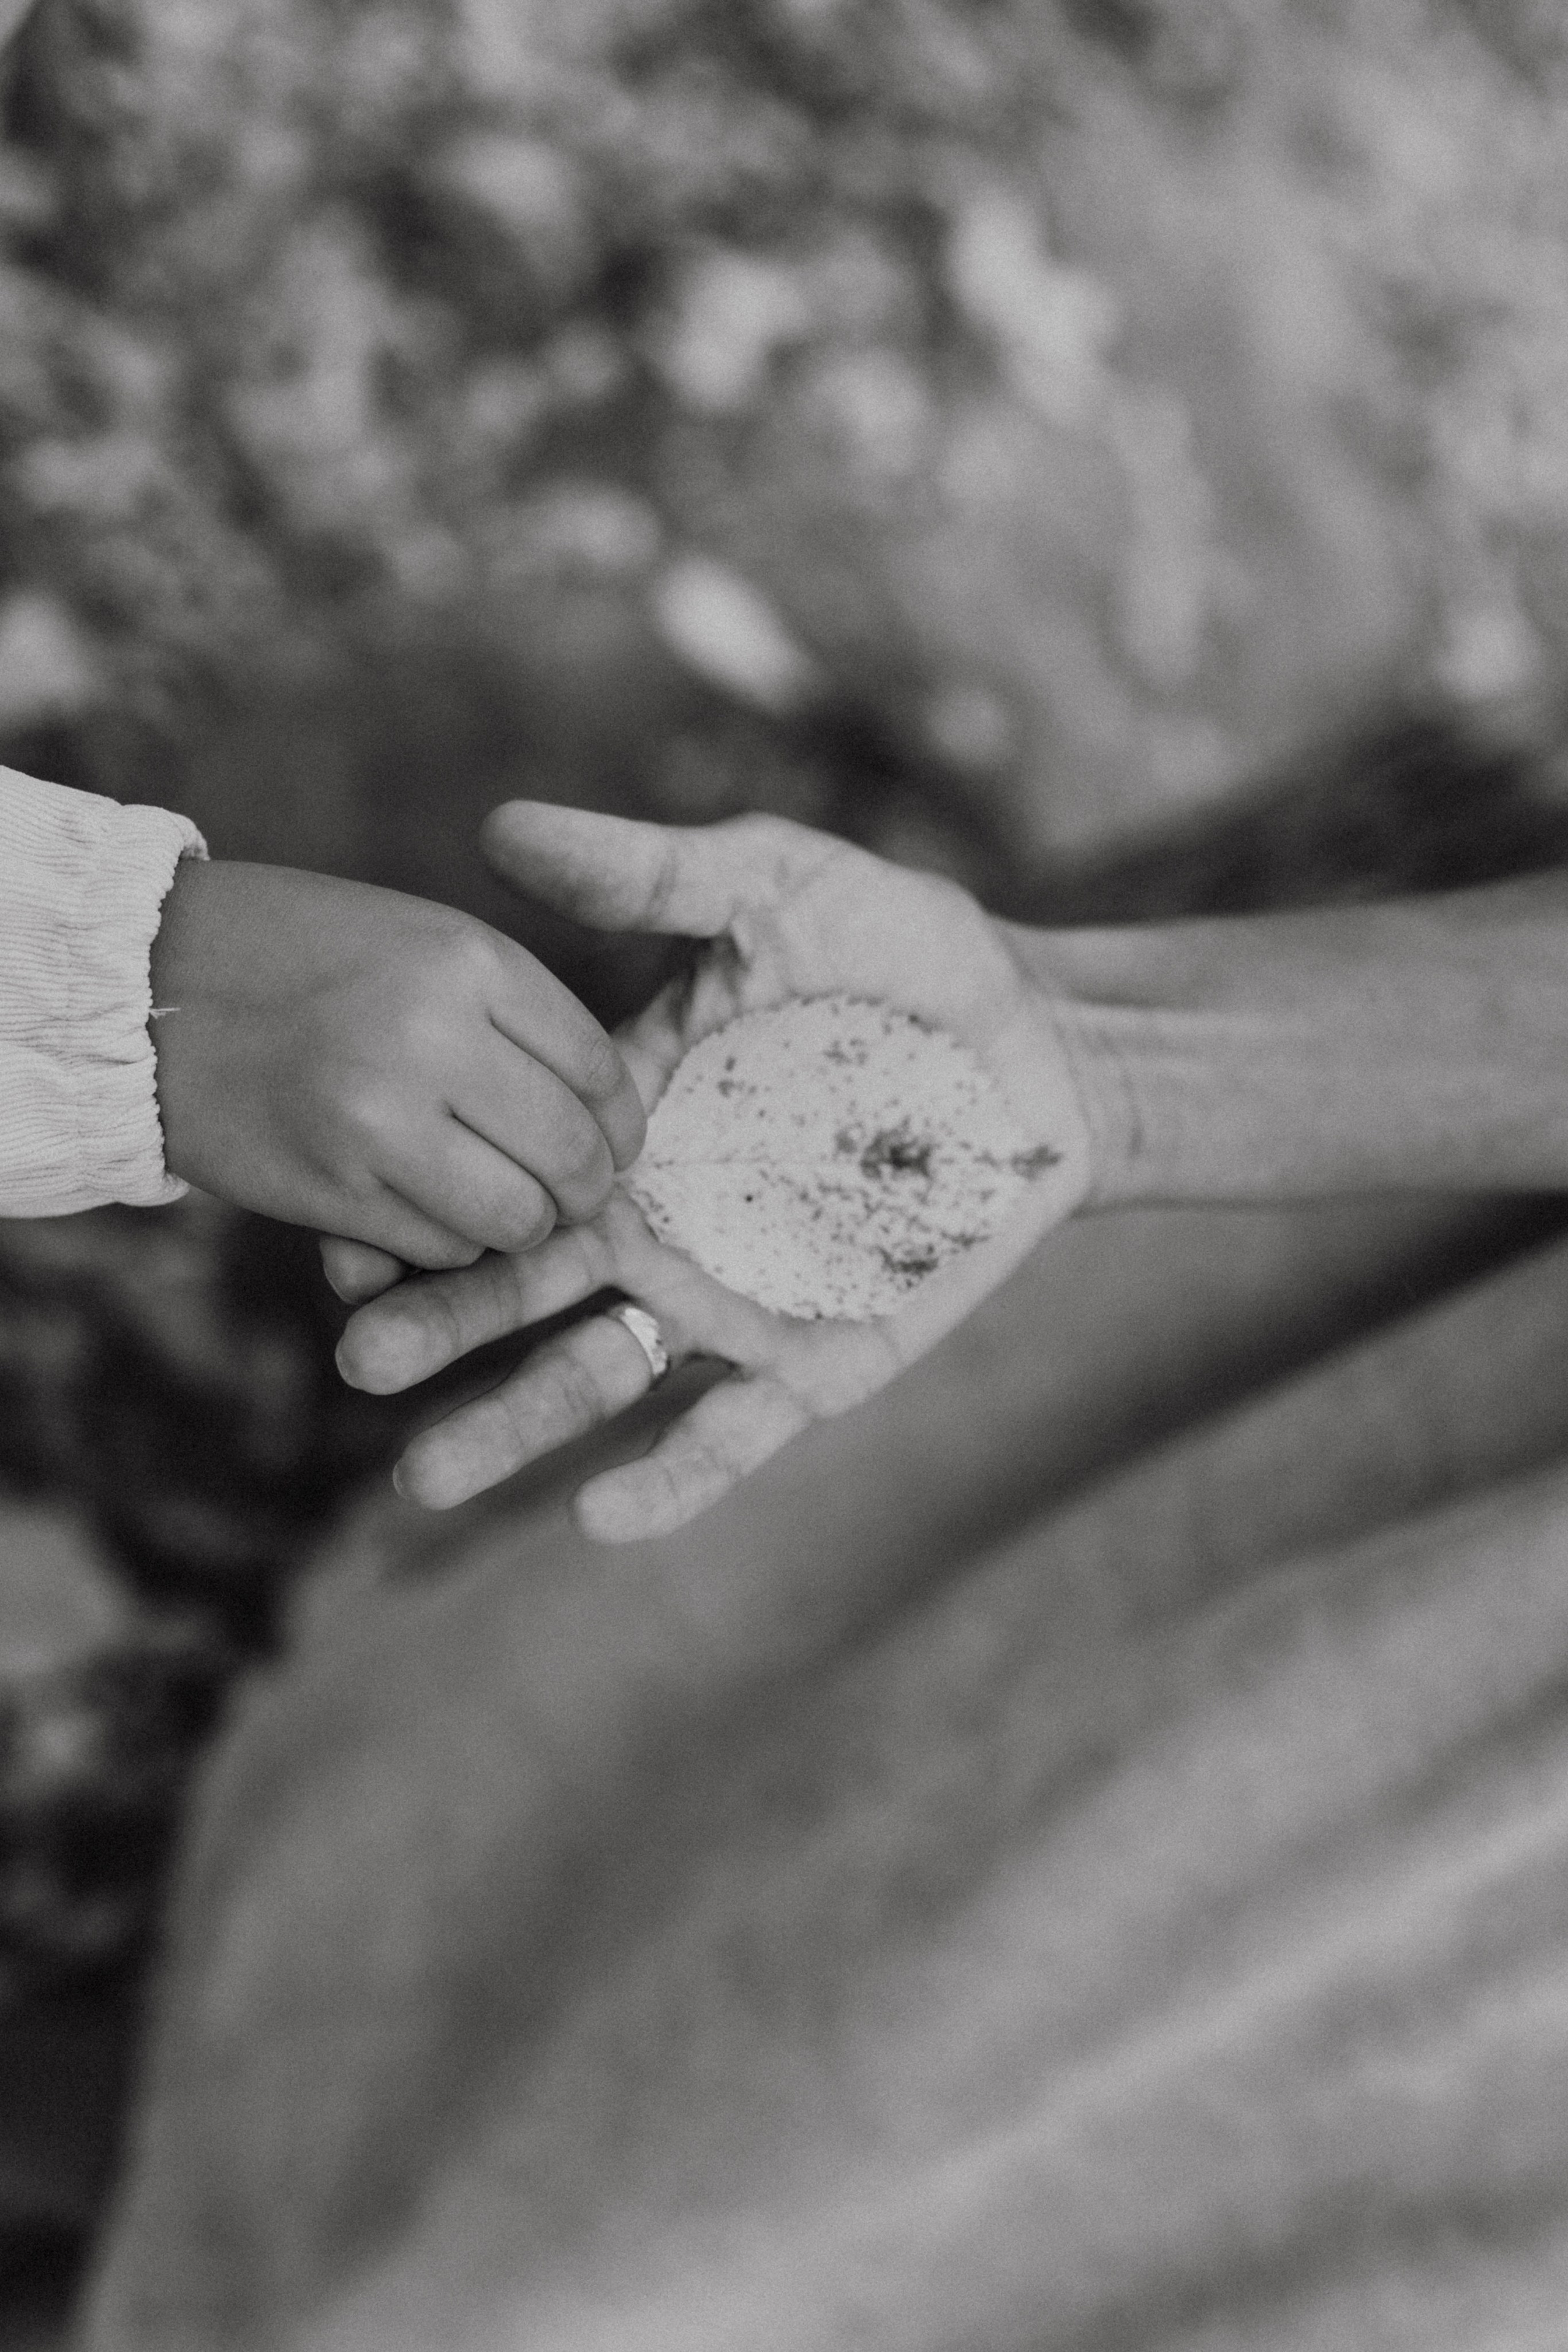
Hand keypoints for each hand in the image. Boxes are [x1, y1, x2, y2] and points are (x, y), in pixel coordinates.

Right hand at [150, 860, 644, 1265]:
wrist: (148, 983)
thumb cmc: (303, 959)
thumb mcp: (421, 942)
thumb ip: (514, 1016)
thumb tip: (610, 1119)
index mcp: (469, 960)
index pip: (598, 1068)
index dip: (619, 1122)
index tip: (612, 1141)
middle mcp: (434, 1035)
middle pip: (572, 1153)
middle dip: (582, 1189)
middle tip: (567, 1193)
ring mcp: (380, 1117)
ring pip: (516, 1218)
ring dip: (516, 1227)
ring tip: (494, 1204)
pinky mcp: (334, 1187)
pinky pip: (443, 1250)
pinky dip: (447, 1248)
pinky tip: (420, 1210)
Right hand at [333, 805, 1094, 1537]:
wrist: (1046, 1045)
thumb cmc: (907, 953)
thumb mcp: (776, 889)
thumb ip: (650, 876)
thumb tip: (502, 825)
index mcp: (626, 1120)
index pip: (499, 1168)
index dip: (423, 1204)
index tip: (345, 1234)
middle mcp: (658, 1219)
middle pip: (523, 1285)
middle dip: (437, 1328)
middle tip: (355, 1358)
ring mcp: (732, 1295)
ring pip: (603, 1373)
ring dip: (515, 1424)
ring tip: (426, 1475)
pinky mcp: (819, 1356)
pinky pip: (734, 1430)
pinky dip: (673, 1477)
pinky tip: (602, 1517)